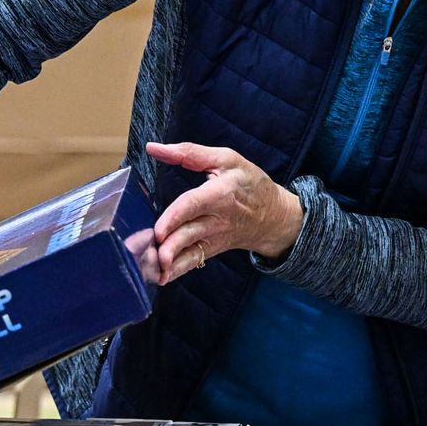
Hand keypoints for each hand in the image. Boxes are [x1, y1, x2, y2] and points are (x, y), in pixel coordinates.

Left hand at [145, 141, 302, 283]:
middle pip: (190, 234)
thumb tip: (154, 148)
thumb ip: (189, 153)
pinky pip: (193, 262)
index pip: (194, 205)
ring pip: (191, 253)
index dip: (175, 217)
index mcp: (220, 194)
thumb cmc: (248, 182)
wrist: (275, 216)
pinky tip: (160, 278)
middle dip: (170, 247)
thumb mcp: (226, 159)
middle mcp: (217, 220)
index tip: (159, 230)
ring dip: (171, 264)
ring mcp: (215, 238)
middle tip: (151, 255)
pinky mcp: (211, 249)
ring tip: (153, 272)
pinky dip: (177, 272)